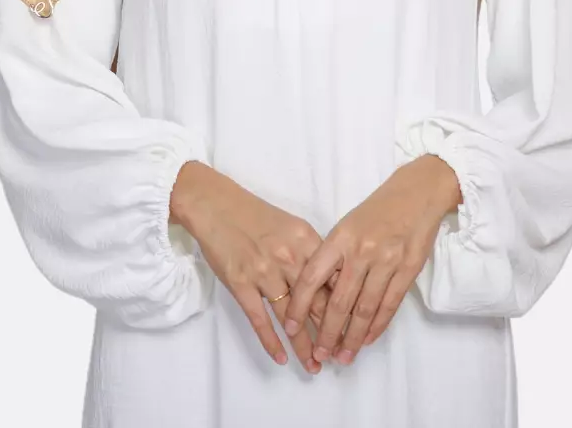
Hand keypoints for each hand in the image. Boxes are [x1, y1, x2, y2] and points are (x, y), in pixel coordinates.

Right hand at [169, 160, 331, 374]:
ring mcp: (264, 272)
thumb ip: (312, 252)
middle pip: (316, 302)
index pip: (334, 279)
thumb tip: (335, 282)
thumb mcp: (293, 226)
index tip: (354, 328)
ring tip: (315, 365)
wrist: (217, 206)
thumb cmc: (256, 216)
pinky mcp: (241, 283)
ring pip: (290, 317)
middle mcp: (289, 257)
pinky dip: (271, 341)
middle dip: (330, 333)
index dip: (346, 307)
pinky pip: (259, 319)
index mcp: (306, 240)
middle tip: (340, 355)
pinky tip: (281, 358)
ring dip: (304, 345)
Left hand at [283, 155, 461, 364]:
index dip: (299, 306)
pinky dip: (377, 327)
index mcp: (340, 237)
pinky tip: (367, 340)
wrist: (417, 193)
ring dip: (352, 338)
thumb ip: (334, 256)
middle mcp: (361, 251)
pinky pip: (389, 306)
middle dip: (326, 334)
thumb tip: (318, 294)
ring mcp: (386, 261)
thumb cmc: (377, 210)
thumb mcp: (347, 225)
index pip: (312, 277)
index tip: (290, 328)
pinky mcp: (408, 270)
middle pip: (339, 302)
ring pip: (364, 310)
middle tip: (318, 356)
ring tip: (342, 357)